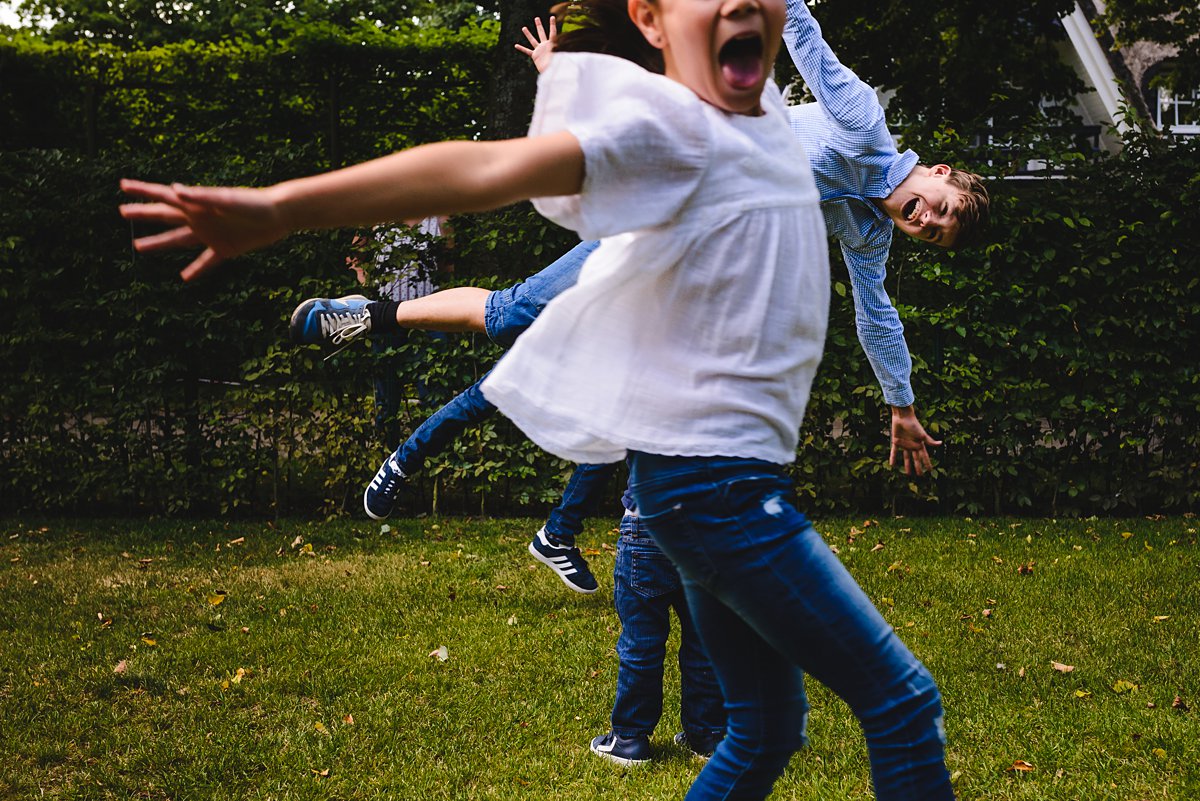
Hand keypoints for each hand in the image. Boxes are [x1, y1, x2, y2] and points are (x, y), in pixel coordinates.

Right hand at [119, 179, 288, 280]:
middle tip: (122, 212)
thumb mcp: (227, 200)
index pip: (163, 196)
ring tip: (139, 247)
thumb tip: (175, 190)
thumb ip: (202, 196)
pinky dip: (195, 270)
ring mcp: (211, 234)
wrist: (280, 215)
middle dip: (143, 214)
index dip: (142, 191)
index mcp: (197, 204)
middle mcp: (200, 218)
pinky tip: (183, 278)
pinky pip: (206, 261)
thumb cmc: (254, 203)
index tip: (122, 186)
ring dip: (159, 244)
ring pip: (179, 240)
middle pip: (165, 217)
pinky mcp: (226, 249)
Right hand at [514, 15, 556, 72]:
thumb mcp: (560, 54)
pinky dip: (522, 49)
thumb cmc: (558, 63)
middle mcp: (545, 45)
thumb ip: (561, 47)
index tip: (552, 17)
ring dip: (528, 34)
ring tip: (524, 28)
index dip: (552, 25)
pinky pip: (527, 51)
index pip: (552, 32)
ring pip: (532, 40)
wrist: (553, 72)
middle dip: (539, 25)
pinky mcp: (535, 56)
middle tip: (536, 18)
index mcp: (552, 44)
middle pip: (541, 33)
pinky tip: (516, 45)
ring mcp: (539, 50)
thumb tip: (566, 41)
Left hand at [889, 405, 942, 475]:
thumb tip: (940, 443)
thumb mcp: (922, 434)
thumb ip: (929, 441)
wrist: (903, 417)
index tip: (930, 470)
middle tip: (919, 475)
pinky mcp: (896, 442)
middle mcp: (912, 445)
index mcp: (919, 444)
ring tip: (907, 473)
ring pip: (906, 457)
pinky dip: (893, 457)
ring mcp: (904, 444)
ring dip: (907, 465)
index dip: (927, 463)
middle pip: (915, 459)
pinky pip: (894, 451)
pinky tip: (892, 465)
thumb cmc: (914, 425)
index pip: (924, 456)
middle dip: (918, 467)